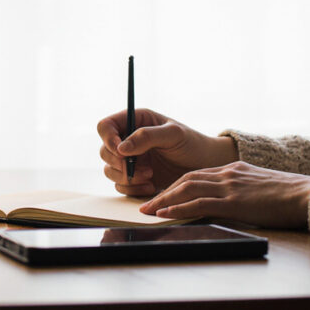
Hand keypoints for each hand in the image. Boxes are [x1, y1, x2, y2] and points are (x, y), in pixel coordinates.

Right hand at [97, 108, 238, 196]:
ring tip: (149, 177)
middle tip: (141, 170)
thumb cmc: (192, 144)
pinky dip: (133, 189)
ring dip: (126, 177)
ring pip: (110, 170)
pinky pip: (121, 186)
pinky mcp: (134, 178)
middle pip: (105, 151)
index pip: (106, 126)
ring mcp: (130, 160)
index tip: (121, 151)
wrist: (204, 166)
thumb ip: (147, 136)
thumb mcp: (173, 134)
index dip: (108, 138)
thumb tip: (122, 147)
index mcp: (134, 121)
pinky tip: (151, 186)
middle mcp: (128, 140)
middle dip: (120, 163)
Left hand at [139, 162, 309, 228]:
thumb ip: (243, 190)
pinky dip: (178, 208)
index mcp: (233, 169)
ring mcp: (229, 186)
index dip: (176, 185)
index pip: (196, 174)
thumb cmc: (290, 195)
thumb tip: (231, 203)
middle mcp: (227, 174)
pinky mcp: (233, 201)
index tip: (161, 195)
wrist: (307, 194)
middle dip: (163, 192)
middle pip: (186, 179)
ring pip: (187, 188)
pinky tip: (164, 214)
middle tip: (144, 205)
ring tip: (147, 211)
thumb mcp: (261, 186)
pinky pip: (199, 203)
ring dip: (163, 200)